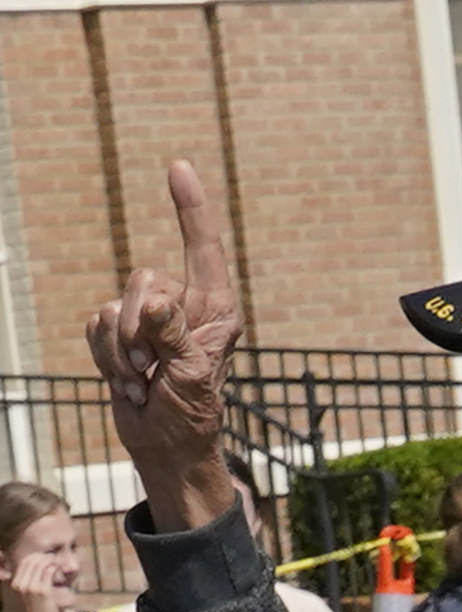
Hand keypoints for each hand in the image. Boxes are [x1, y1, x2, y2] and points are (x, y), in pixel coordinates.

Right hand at [0, 552, 63, 611]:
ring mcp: (30, 587)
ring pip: (41, 564)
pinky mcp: (42, 591)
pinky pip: (49, 572)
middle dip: (44, 557)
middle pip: (32, 561)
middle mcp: (20, 584)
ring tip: (58, 564)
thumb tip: (36, 567)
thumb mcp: (28, 594)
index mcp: (15, 584)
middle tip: (54, 559)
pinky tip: (60, 571)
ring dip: (52, 561)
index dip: (36, 556)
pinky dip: (56, 568)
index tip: (46, 557)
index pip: (24, 562)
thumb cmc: (37, 610)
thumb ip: (29, 581)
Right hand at [82, 161, 245, 531]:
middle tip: (152, 369)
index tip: (178, 166)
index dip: (190, 208)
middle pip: (144, 281)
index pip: (202, 248)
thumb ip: (174, 336)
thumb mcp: (191, 376)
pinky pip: (94, 326)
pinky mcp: (119, 335)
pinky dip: (105, 358)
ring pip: (113, 308)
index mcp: (216, 309)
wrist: (165, 445)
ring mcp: (150, 320)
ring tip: (144, 384)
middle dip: (140, 328)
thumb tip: (155, 302)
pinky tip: (129, 384)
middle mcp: (184, 307)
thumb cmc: (192, 414)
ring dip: (121, 353)